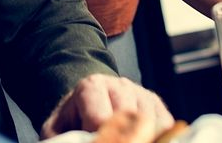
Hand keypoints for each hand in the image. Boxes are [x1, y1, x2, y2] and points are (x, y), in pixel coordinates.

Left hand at [41, 74, 173, 137]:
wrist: (89, 99)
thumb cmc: (73, 118)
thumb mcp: (57, 127)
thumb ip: (62, 138)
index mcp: (91, 87)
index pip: (101, 118)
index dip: (100, 138)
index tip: (98, 142)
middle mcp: (120, 85)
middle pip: (129, 118)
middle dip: (124, 139)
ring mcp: (140, 93)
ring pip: (149, 121)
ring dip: (142, 137)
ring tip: (130, 141)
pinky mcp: (156, 103)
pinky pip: (164, 124)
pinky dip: (157, 136)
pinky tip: (144, 140)